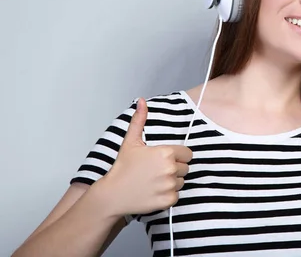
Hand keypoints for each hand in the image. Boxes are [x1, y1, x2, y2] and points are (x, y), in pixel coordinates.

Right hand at [99, 98, 192, 216]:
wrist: (113, 194)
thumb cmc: (122, 168)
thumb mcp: (130, 141)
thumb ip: (139, 120)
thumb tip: (141, 101)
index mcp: (166, 153)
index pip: (187, 153)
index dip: (177, 156)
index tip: (164, 159)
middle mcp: (170, 168)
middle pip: (185, 167)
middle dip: (174, 168)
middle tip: (156, 171)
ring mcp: (170, 185)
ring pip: (181, 181)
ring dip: (172, 181)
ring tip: (154, 181)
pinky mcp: (168, 200)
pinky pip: (177, 195)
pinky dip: (168, 195)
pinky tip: (154, 191)